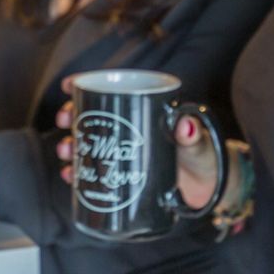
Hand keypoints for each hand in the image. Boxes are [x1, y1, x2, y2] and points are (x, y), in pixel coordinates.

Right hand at [54, 100, 219, 209]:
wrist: (208, 189)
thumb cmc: (204, 157)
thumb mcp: (198, 144)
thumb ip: (192, 136)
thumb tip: (184, 126)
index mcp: (144, 109)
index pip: (110, 89)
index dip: (85, 84)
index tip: (69, 84)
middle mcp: (129, 127)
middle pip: (91, 115)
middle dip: (71, 114)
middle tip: (66, 120)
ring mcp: (122, 151)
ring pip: (86, 142)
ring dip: (70, 143)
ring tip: (67, 151)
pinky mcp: (120, 175)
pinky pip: (92, 171)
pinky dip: (78, 172)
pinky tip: (70, 175)